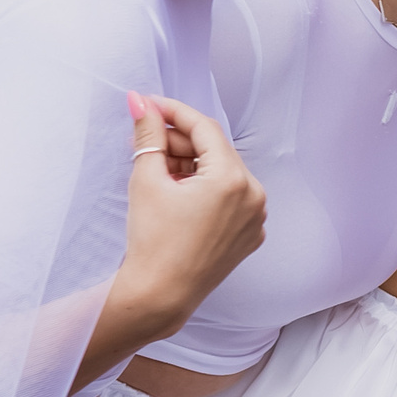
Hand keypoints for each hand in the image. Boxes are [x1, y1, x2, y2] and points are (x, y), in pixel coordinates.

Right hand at [122, 92, 265, 326]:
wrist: (160, 294)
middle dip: (179, 141)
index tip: (150, 104)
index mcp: (233, 179)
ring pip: (223, 174)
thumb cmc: (152, 241)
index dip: (174, 112)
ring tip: (156, 168)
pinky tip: (176, 192)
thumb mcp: (146, 180)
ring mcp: (256, 217)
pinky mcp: (250, 234)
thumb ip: (148, 136)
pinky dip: (205, 190)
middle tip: (144, 138)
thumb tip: (141, 102)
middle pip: (215, 151)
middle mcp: (254, 195)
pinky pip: (230, 199)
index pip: (205, 128)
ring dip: (191, 165)